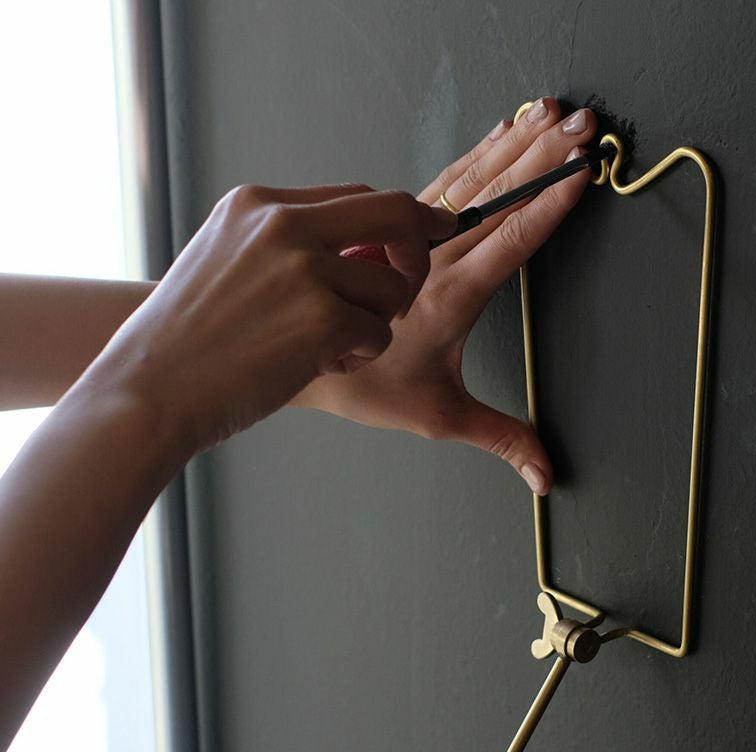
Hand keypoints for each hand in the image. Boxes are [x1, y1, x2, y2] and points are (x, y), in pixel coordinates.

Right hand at [80, 184, 455, 452]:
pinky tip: (316, 365)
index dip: (399, 222)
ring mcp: (305, 270)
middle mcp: (285, 225)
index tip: (425, 235)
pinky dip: (359, 357)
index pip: (359, 196)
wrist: (148, 390)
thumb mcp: (225, 256)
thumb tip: (367, 248)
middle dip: (419, 251)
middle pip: (395, 213)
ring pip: (392, 286)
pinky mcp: (322, 319)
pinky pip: (380, 334)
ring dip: (376, 322)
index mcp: (259, 204)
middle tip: (406, 290)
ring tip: (329, 345)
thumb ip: (289, 242)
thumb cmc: (188, 338)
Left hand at [294, 97, 597, 494]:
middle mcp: (430, 257)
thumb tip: (548, 478)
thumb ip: (499, 436)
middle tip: (583, 124)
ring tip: (554, 114)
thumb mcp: (434, 415)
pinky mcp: (391, 220)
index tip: (582, 172)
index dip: (549, 206)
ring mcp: (409, 234)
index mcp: (447, 296)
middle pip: (496, 196)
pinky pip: (441, 179)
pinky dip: (477, 152)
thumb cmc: (358, 383)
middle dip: (544, 158)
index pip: (509, 241)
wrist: (284, 350)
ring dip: (516, 145)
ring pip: (470, 179)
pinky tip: (502, 130)